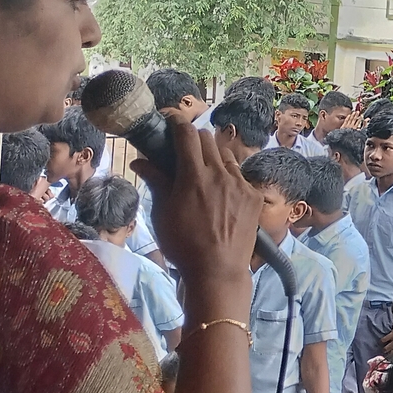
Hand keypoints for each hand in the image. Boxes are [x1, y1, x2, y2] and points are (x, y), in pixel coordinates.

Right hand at [135, 118, 260, 283]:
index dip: (177, 123)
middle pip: (208, 139)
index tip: (170, 122)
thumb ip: (156, 181)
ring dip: (213, 156)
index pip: (187, 134)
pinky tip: (222, 191)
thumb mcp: (162, 213)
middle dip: (194, 139)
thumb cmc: (182, 243)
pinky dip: (229, 176)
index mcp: (194, 175)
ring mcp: (240, 184)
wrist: (217, 270)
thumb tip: (139, 160)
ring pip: (227, 155)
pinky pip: (241, 175)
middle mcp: (220, 173)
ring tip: (204, 172)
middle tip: (183, 151)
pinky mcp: (254, 196)